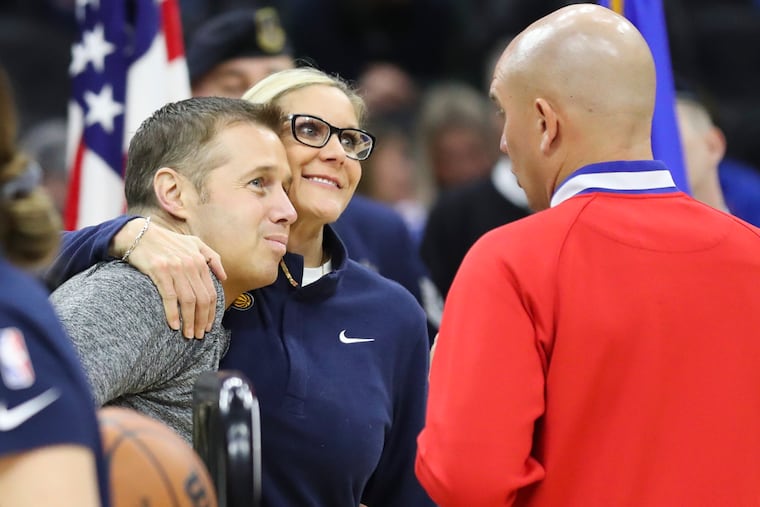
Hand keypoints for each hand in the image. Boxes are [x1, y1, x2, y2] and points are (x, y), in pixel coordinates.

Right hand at [111, 218, 225, 338]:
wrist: (138, 234)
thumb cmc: (166, 241)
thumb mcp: (194, 243)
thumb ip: (212, 257)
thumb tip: (224, 276)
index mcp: (200, 260)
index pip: (211, 292)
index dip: (211, 312)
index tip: (208, 326)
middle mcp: (191, 264)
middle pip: (202, 299)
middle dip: (202, 321)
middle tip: (198, 335)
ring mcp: (176, 268)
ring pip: (188, 301)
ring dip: (189, 321)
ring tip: (188, 335)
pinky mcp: (159, 271)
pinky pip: (170, 297)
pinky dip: (173, 313)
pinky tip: (174, 326)